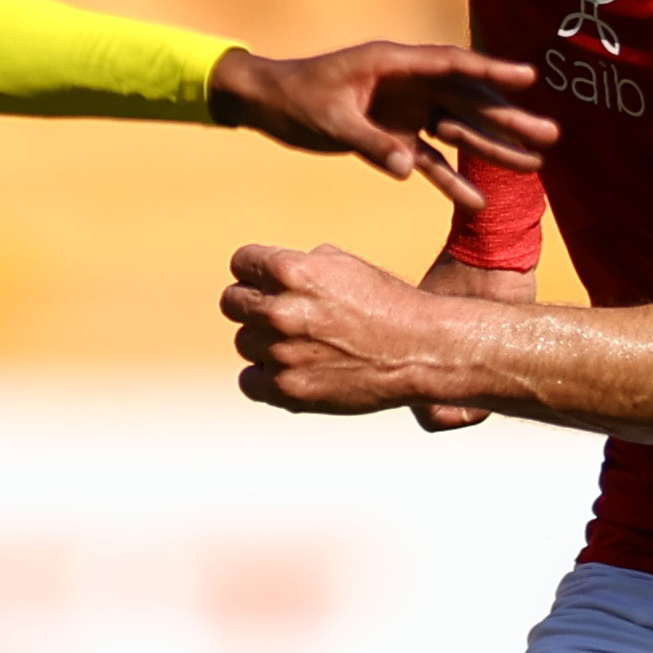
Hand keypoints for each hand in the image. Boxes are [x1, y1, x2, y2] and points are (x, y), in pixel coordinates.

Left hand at [205, 42, 553, 210]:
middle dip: (508, 119)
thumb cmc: (294, 100)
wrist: (266, 104)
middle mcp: (407, 86)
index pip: (452, 65)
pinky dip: (450, 181)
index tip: (528, 77)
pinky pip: (429, 161)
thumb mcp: (329, 120)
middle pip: (467, 101)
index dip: (491, 69)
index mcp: (392, 65)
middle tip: (550, 135)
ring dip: (492, 148)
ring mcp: (404, 113)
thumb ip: (371, 143)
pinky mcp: (394, 138)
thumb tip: (408, 169)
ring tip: (534, 164)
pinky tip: (476, 203)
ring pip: (457, 131)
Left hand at [222, 240, 463, 417]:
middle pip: (232, 303)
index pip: (240, 263)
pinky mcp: (287, 390)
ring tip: (303, 344)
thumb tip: (265, 274)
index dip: (255, 271)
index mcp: (291, 271)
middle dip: (254, 304)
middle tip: (283, 314)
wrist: (421, 351)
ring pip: (244, 342)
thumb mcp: (343, 266)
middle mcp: (280, 311)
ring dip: (265, 342)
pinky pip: (249, 381)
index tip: (269, 281)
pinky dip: (265, 377)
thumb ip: (298, 266)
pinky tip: (292, 370)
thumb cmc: (386, 303)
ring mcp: (280, 353)